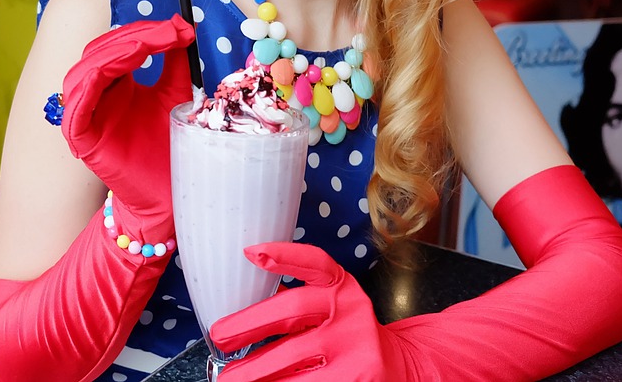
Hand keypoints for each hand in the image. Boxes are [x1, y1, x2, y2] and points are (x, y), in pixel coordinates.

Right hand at [61, 14, 195, 235]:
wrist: (172, 191)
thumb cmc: (171, 144)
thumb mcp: (175, 92)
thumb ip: (174, 59)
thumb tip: (182, 24)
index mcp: (114, 84)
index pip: (116, 46)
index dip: (142, 32)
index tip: (176, 26)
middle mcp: (96, 96)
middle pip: (97, 54)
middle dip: (129, 38)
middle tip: (163, 34)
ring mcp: (86, 117)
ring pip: (81, 75)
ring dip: (109, 56)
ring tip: (141, 48)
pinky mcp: (81, 140)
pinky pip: (75, 109)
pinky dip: (88, 86)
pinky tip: (110, 73)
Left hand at [211, 242, 387, 381]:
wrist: (401, 364)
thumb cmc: (351, 333)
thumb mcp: (335, 305)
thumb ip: (302, 301)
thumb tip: (242, 312)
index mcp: (341, 289)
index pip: (315, 263)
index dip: (284, 255)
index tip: (252, 253)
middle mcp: (348, 313)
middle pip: (293, 311)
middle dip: (249, 324)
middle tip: (220, 337)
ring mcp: (354, 349)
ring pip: (294, 357)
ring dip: (257, 370)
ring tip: (230, 377)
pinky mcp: (357, 381)